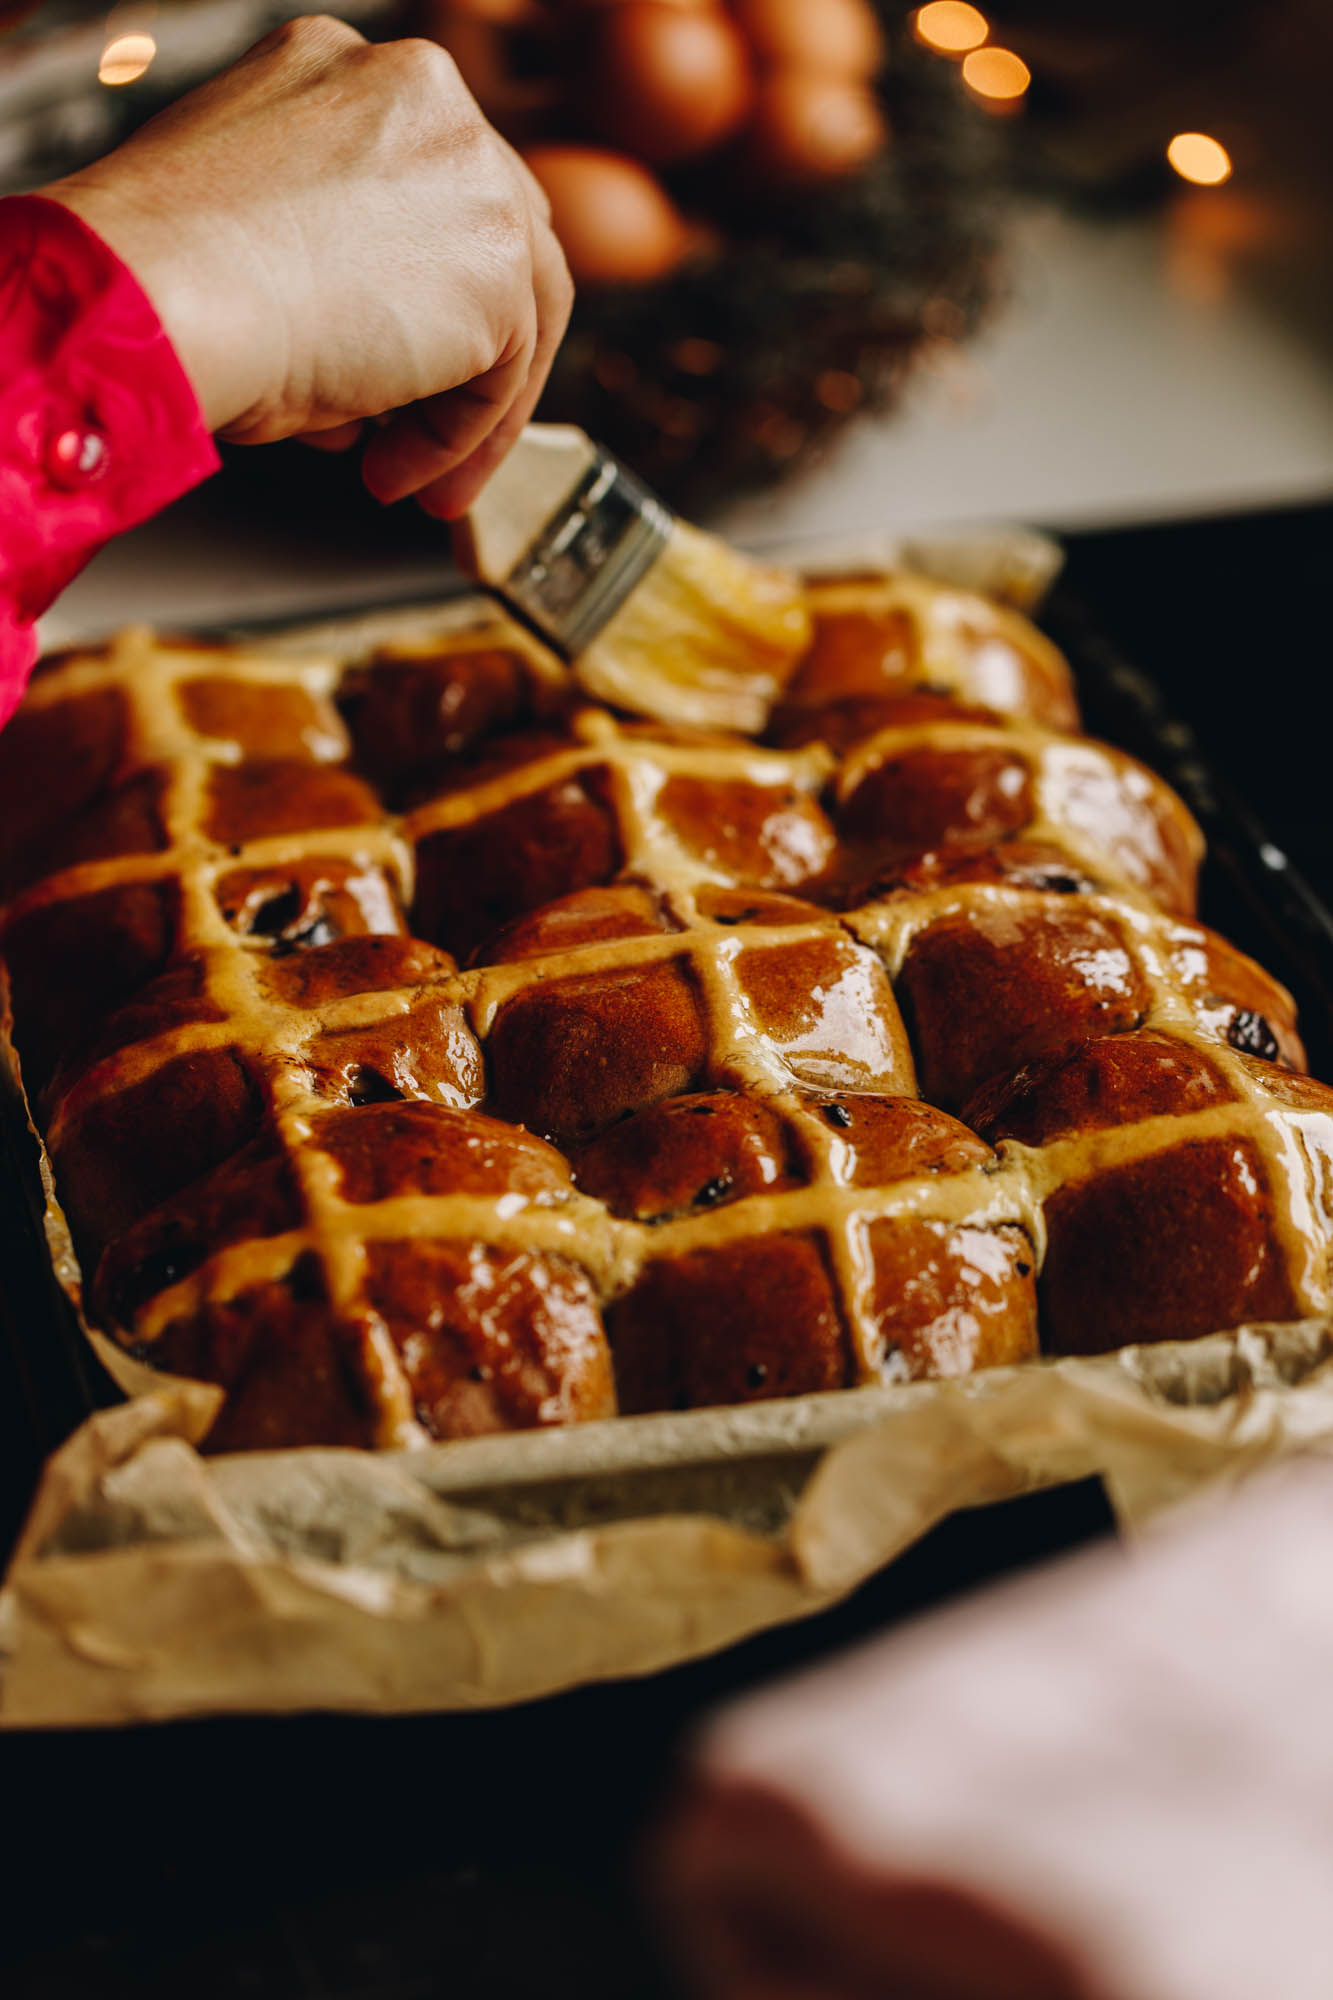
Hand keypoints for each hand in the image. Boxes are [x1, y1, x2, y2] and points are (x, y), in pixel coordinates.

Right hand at [44, 15, 573, 516]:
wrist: (155, 293)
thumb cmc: (162, 276)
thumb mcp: (252, 234)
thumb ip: (333, 261)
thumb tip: (374, 350)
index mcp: (350, 74)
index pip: (431, 185)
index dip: (424, 285)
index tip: (399, 358)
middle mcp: (424, 101)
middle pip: (497, 238)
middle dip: (468, 349)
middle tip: (422, 428)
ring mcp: (473, 175)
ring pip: (511, 317)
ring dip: (459, 414)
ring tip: (397, 473)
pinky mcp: (498, 266)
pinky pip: (499, 380)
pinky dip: (453, 442)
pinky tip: (391, 472)